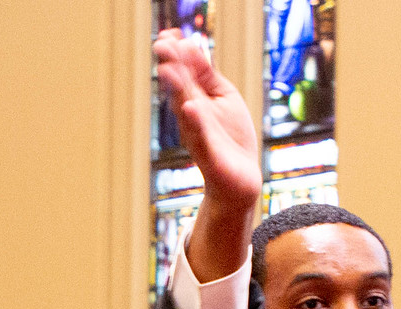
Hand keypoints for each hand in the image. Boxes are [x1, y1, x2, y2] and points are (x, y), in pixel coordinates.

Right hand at [154, 30, 259, 213]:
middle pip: (181, 86)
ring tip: (169, 70)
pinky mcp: (210, 154)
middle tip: (161, 44)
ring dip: (177, 89)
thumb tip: (192, 46)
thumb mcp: (223, 97)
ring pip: (186, 108)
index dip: (177, 55)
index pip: (185, 73)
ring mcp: (199, 134)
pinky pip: (201, 136)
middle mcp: (193, 116)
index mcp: (196, 100)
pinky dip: (196, 122)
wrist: (238, 181)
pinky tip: (190, 107)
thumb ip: (208, 75)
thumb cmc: (230, 139)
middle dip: (172, 66)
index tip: (169, 35)